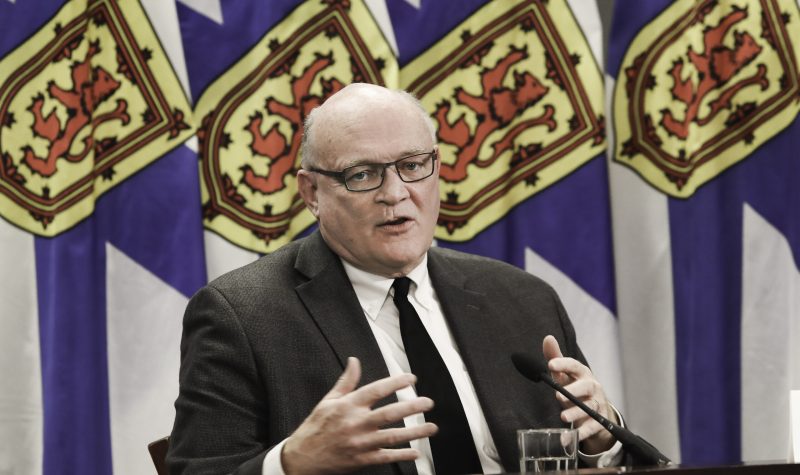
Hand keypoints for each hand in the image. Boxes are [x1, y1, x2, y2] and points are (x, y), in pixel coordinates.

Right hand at [281, 357, 437, 473]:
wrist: (302, 458)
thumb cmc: (315, 427)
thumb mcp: (328, 401)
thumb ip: (346, 382)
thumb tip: (354, 361)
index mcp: (348, 406)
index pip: (376, 390)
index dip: (395, 383)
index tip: (411, 379)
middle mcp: (355, 424)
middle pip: (388, 414)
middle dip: (411, 407)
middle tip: (428, 402)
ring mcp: (360, 443)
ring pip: (392, 437)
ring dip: (414, 432)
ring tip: (431, 427)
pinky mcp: (361, 460)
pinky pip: (385, 457)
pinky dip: (402, 455)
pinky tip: (416, 452)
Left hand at [542, 335, 616, 453]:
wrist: (595, 411)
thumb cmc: (575, 388)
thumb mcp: (564, 375)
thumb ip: (555, 358)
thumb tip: (548, 338)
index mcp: (583, 374)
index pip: (575, 366)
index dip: (563, 364)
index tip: (550, 364)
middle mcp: (592, 387)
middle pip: (586, 387)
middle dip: (573, 390)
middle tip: (558, 395)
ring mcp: (597, 405)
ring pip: (589, 408)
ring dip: (576, 413)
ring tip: (563, 418)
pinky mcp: (599, 422)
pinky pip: (591, 428)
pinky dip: (580, 434)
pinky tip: (568, 439)